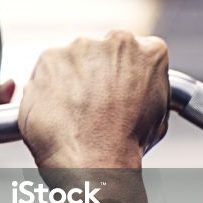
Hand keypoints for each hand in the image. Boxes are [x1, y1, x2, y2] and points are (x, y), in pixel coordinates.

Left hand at [18, 30, 168, 167]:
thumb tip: (137, 89)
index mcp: (149, 51)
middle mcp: (116, 41)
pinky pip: (45, 71)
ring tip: (72, 113)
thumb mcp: (157, 115)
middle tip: (90, 105)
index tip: (112, 91)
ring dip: (67, 81)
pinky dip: (45, 89)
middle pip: (99, 52)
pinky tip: (56, 111)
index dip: (119, 74)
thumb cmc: (126, 146)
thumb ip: (146, 87)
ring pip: (70, 61)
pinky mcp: (49, 59)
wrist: (94, 161)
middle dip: (92, 74)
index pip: (131, 53)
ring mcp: (80, 48)